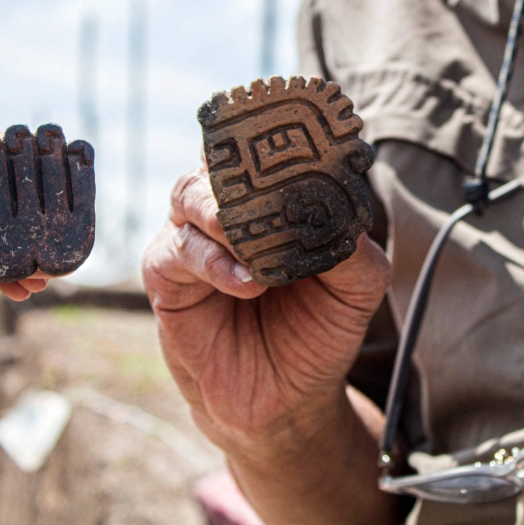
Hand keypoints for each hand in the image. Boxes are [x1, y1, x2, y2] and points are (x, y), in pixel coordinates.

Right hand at [142, 168, 395, 524]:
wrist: (288, 397)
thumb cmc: (318, 330)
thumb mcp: (356, 287)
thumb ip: (351, 246)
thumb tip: (338, 209)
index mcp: (273, 201)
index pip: (267, 152)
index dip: (278, 135)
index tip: (302, 128)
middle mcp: (230, 210)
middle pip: (220, 160)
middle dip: (242, 165)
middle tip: (272, 185)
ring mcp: (195, 239)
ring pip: (190, 194)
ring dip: (221, 212)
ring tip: (251, 240)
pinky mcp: (167, 277)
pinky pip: (178, 252)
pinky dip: (213, 262)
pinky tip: (247, 283)